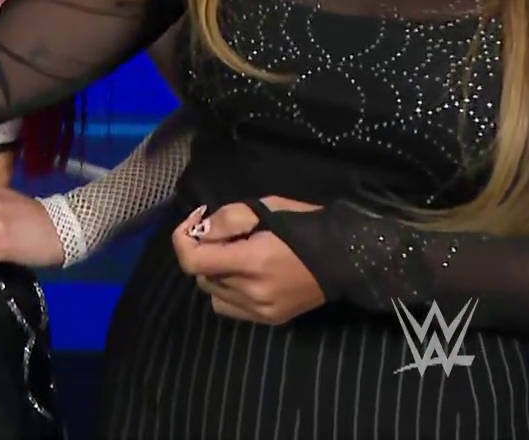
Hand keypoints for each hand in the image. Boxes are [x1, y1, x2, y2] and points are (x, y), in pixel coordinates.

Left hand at [173, 197, 325, 324]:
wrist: (346, 258)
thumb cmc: (305, 225)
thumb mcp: (265, 207)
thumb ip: (226, 220)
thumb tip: (199, 233)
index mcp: (251, 262)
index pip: (193, 262)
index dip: (182, 239)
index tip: (195, 221)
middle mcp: (253, 292)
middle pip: (201, 276)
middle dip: (202, 252)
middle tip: (221, 234)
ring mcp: (261, 310)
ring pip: (212, 292)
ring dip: (213, 272)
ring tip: (234, 255)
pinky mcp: (270, 319)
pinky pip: (229, 307)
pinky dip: (226, 291)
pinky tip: (242, 276)